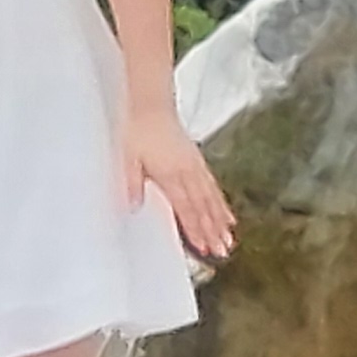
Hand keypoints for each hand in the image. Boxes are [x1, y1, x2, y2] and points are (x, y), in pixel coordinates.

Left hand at [123, 109, 235, 260]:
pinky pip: (212, 185)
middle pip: (203, 206)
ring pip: (211, 198)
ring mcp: (194, 166)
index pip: (186, 207)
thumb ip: (130, 182)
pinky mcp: (195, 160)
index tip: (203, 247)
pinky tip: (227, 214)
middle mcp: (187, 171)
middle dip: (213, 231)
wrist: (148, 104)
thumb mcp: (126, 157)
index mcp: (170, 174)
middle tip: (223, 252)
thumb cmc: (136, 130)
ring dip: (220, 220)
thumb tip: (132, 207)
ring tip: (229, 239)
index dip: (195, 229)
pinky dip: (220, 202)